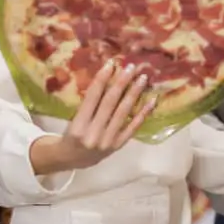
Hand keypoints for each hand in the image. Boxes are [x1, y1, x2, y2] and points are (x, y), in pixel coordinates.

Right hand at [32, 60, 155, 173]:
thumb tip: (108, 77)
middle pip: (110, 103)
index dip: (102, 79)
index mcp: (78, 125)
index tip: (111, 63)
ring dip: (134, 93)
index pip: (92, 97)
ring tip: (142, 78)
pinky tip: (152, 100)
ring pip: (123, 112)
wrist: (71, 159)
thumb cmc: (71, 133)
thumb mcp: (74, 118)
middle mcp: (93, 133)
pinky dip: (143, 113)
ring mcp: (107, 140)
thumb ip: (89, 103)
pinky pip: (133, 127)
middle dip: (121, 82)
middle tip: (131, 67)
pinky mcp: (118, 145)